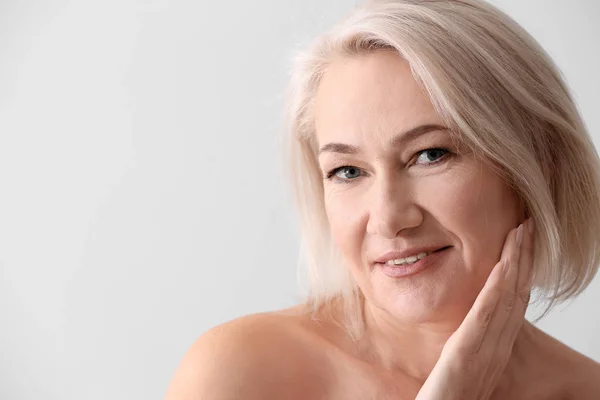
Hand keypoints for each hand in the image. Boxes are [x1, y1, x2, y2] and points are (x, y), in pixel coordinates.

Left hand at [415, 218, 534, 399]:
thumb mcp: (460, 368)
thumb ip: (466, 349)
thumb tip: (466, 333)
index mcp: (493, 347)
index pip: (511, 302)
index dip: (520, 271)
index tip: (521, 244)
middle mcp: (495, 346)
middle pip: (515, 293)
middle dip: (523, 257)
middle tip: (528, 225)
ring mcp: (484, 349)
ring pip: (506, 297)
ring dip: (516, 262)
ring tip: (521, 231)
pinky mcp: (466, 352)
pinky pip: (485, 315)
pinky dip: (496, 288)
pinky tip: (502, 265)